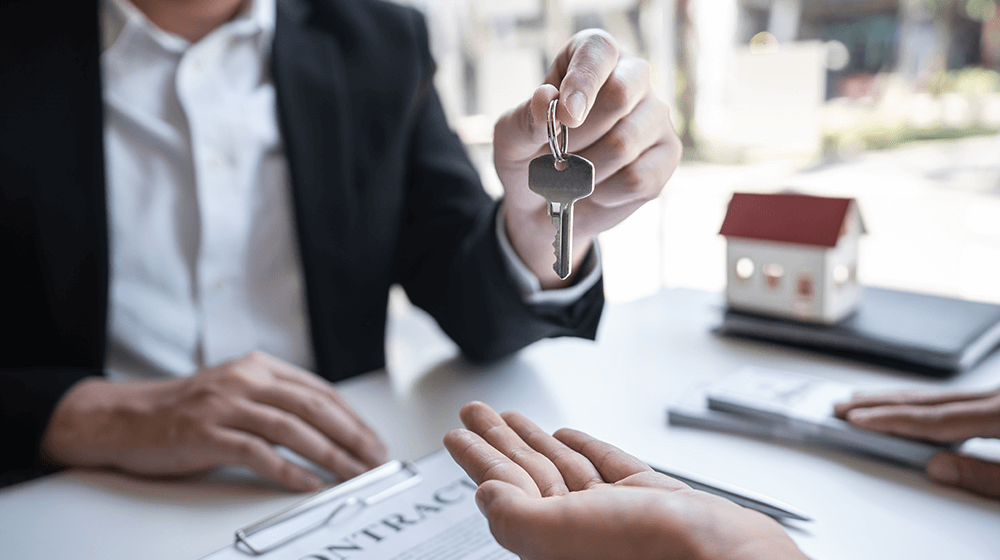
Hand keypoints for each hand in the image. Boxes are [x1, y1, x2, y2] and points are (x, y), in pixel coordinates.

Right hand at [41, 352, 386, 490]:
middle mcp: (245, 380)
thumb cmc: (183, 410)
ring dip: (330, 456)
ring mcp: (226, 406)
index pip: (320, 391)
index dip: (353, 418)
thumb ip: (276, 401)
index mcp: (258, 367)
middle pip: (314, 408)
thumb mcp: (236, 392)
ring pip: (293, 430)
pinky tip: (309, 483)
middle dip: (352, 436)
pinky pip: (259, 453)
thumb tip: (326, 427)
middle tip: (376, 459)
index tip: (373, 440)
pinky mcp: (207, 434)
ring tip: (353, 474)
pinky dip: (289, 470)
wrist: (122, 418)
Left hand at [443, 402, 805, 559]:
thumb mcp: (563, 535)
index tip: (455, 435)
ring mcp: (617, 513)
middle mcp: (581, 529)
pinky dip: (585, 448)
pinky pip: (608, 469)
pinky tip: (567, 436)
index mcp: (554, 541)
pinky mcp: (652, 501)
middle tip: (474, 413)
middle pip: (528, 474)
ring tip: (508, 417)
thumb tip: (484, 495)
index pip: (504, 489)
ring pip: (563, 467)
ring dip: (533, 439)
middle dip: (498, 440)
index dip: (477, 459)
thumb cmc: (656, 556)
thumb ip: (516, 516)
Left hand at [494, 30, 681, 287]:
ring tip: (571, 176)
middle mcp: (632, 78)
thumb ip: (524, 118)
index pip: (599, 52)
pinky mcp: (667, 155)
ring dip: (585, 170)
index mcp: (592, 58)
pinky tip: (595, 190)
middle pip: (621, 92)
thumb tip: (546, 98)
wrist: (544, 206)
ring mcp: (655, 116)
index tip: (565, 115)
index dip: (582, 81)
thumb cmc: (528, 158)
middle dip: (579, 134)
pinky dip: (604, 193)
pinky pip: (638, 178)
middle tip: (557, 156)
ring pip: (625, 142)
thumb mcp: (510, 139)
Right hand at [835, 389, 999, 498]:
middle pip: (928, 402)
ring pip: (939, 398)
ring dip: (899, 403)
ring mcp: (997, 399)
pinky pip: (953, 401)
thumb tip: (938, 468)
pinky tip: (909, 408)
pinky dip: (924, 406)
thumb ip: (985, 476)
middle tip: (844, 407)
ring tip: (864, 404)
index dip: (890, 420)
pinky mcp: (999, 405)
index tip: (856, 420)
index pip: (933, 418)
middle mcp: (997, 399)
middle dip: (881, 405)